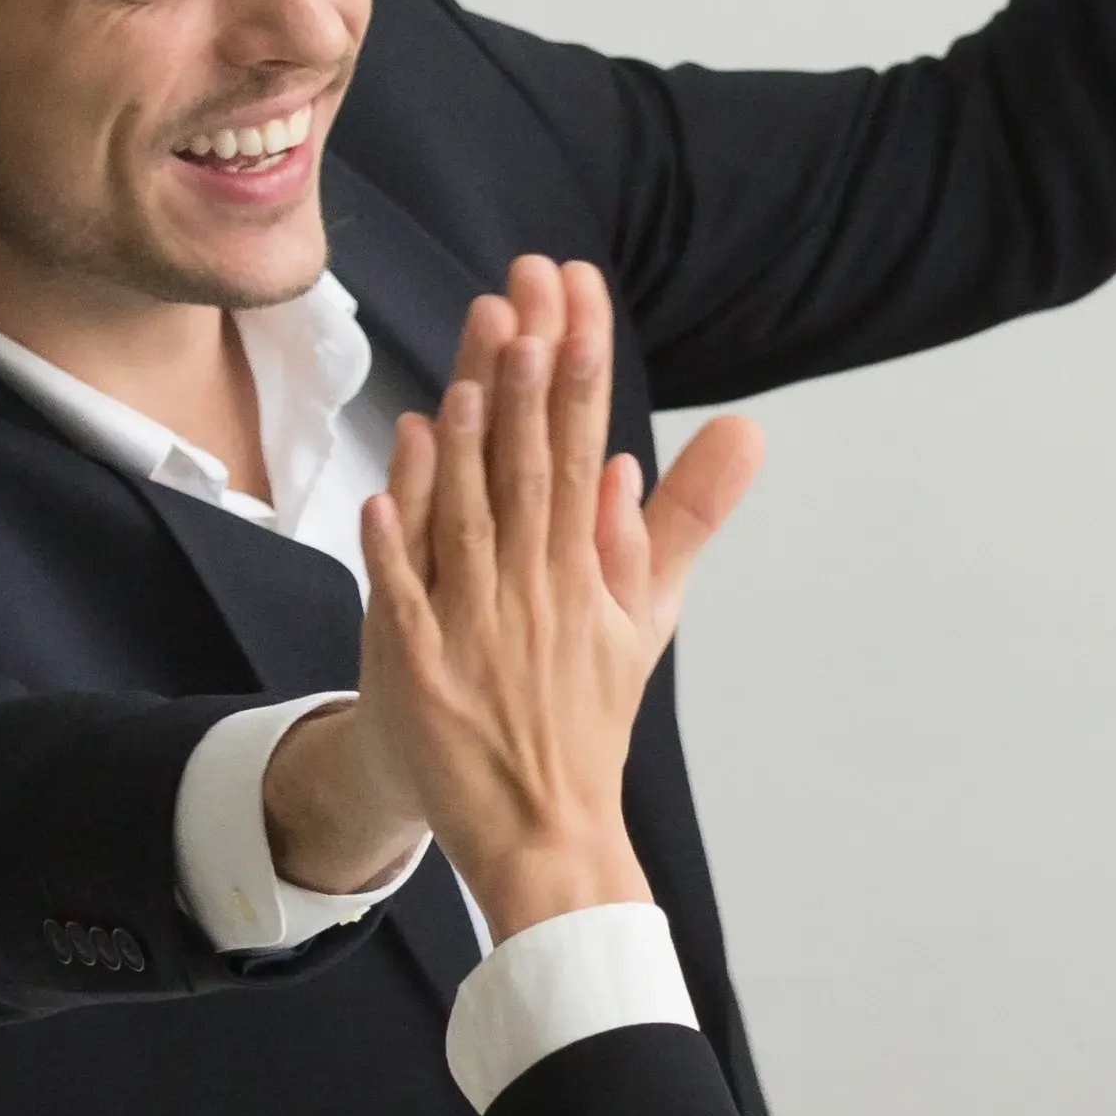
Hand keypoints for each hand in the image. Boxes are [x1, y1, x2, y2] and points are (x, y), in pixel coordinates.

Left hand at [358, 257, 764, 937]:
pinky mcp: (421, 672)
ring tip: (477, 368)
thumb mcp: (645, 618)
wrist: (542, 828)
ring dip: (474, 445)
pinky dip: (397, 547)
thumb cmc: (585, 713)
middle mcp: (537, 592)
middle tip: (531, 287)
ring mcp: (477, 632)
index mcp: (588, 573)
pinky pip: (407, 600)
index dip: (583, 366)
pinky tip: (387, 490)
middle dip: (535, 372)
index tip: (580, 294)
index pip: (588, 448)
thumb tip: (729, 440)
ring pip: (472, 523)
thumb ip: (678, 525)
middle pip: (534, 466)